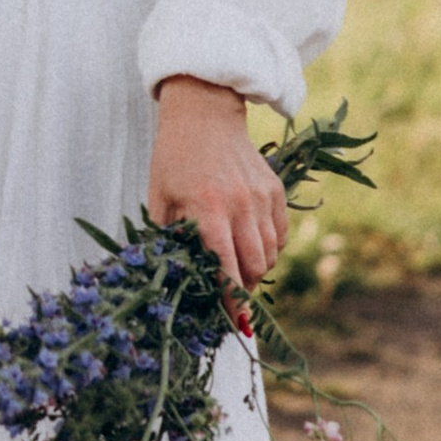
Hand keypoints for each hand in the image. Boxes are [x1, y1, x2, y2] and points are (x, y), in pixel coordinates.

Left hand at [147, 76, 289, 314]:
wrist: (204, 114)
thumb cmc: (173, 158)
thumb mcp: (159, 198)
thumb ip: (168, 237)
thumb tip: (176, 276)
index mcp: (207, 210)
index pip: (225, 268)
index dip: (232, 301)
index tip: (238, 326)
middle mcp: (240, 206)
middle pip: (254, 267)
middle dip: (244, 290)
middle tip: (231, 297)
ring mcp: (261, 198)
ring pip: (270, 254)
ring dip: (257, 270)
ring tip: (239, 270)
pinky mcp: (275, 191)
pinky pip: (280, 234)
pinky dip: (269, 248)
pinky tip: (251, 245)